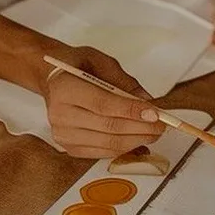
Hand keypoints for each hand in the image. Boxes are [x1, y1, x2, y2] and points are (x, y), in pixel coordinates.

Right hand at [40, 45, 165, 157]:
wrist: (52, 79)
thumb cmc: (77, 67)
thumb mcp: (101, 62)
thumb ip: (125, 82)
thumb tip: (149, 103)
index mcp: (64, 88)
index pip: (103, 104)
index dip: (131, 110)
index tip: (155, 113)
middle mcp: (59, 114)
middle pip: (108, 127)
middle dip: (140, 128)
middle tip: (162, 125)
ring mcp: (62, 134)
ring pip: (108, 144)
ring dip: (136, 140)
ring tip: (154, 132)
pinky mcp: (69, 147)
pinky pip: (103, 152)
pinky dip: (124, 148)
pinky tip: (138, 140)